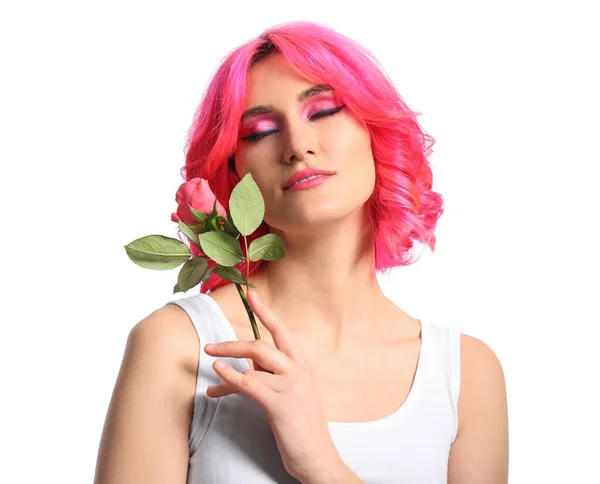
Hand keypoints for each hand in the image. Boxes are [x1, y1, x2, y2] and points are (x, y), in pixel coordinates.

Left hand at [204, 289, 343, 481]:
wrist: (318, 457)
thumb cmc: (302, 426)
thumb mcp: (294, 393)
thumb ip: (275, 374)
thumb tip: (248, 364)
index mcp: (303, 365)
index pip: (283, 331)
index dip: (266, 312)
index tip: (251, 295)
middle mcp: (299, 371)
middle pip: (262, 344)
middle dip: (233, 343)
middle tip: (210, 346)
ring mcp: (292, 387)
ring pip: (254, 363)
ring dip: (226, 363)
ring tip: (209, 364)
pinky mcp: (281, 406)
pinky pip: (251, 384)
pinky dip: (231, 377)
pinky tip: (218, 374)